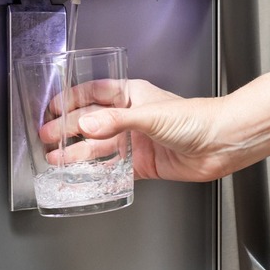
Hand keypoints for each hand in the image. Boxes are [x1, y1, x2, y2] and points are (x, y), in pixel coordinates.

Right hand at [40, 79, 234, 180]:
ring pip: (99, 147)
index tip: (52, 108)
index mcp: (133, 95)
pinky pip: (114, 169)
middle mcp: (132, 117)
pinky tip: (82, 177)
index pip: (94, 93)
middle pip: (92, 122)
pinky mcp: (143, 164)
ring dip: (78, 153)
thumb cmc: (197, 119)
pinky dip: (97, 174)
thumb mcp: (151, 115)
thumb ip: (117, 121)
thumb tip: (86, 126)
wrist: (222, 144)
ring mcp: (137, 141)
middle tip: (47, 137)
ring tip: (55, 159)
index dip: (72, 99)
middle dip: (68, 129)